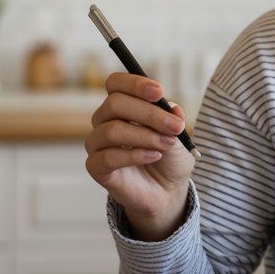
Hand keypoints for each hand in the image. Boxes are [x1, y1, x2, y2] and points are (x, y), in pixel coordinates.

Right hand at [84, 72, 195, 240]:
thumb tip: (171, 107)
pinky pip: (107, 156)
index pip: (115, 84)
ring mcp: (98, 144)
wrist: (167, 190)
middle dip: (149, 114)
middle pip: (115, 104)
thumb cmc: (169, 156)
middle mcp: (105, 121)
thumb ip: (171, 118)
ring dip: (145, 136)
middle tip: (175, 127)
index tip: (159, 92)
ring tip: (167, 144)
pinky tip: (154, 156)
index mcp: (122, 106)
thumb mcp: (179, 135)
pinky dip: (134, 155)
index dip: (134, 84)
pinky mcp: (96, 167)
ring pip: (111, 130)